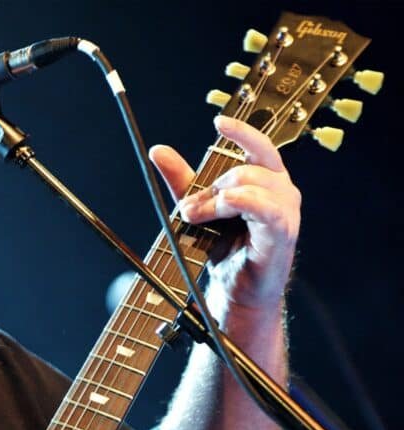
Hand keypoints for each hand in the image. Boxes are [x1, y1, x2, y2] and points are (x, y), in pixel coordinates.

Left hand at [149, 115, 300, 313]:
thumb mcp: (199, 208)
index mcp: (267, 181)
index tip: (218, 122)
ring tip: (197, 217)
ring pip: (252, 183)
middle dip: (211, 185)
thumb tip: (159, 150)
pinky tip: (220, 210)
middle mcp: (282, 192)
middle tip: (188, 208)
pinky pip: (265, 207)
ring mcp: (286, 212)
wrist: (233, 292)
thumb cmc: (223, 250)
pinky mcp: (282, 233)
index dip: (242, 131)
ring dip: (216, 198)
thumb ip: (183, 180)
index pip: (260, 145)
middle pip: (247, 167)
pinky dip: (238, 204)